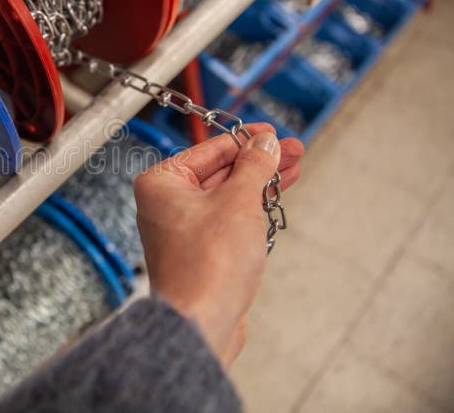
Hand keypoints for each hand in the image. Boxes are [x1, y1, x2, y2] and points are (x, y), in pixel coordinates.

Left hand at [134, 123, 303, 366]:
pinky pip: (226, 220)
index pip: (209, 149)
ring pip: (225, 196)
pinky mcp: (199, 251)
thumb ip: (253, 167)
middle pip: (218, 171)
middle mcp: (165, 204)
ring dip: (258, 183)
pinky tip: (273, 198)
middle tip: (293, 150)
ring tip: (293, 171)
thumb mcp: (239, 202)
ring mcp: (181, 229)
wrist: (201, 323)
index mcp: (161, 183)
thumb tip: (265, 143)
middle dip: (258, 161)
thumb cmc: (209, 264)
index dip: (246, 139)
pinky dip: (250, 209)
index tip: (273, 133)